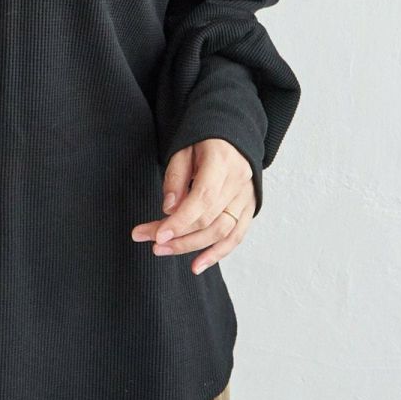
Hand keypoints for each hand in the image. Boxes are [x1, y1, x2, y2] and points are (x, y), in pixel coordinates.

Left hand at [130, 138, 255, 274]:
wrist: (230, 134)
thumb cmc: (202, 139)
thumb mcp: (182, 148)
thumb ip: (175, 177)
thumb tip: (169, 209)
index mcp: (222, 161)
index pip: (202, 199)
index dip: (180, 221)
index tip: (157, 235)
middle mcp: (239, 181)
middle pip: (209, 218)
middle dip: (178, 235)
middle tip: (150, 242)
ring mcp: (247, 196)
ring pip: (222, 231)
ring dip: (192, 247)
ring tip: (163, 251)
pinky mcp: (249, 207)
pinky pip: (236, 236)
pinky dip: (217, 253)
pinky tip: (198, 265)